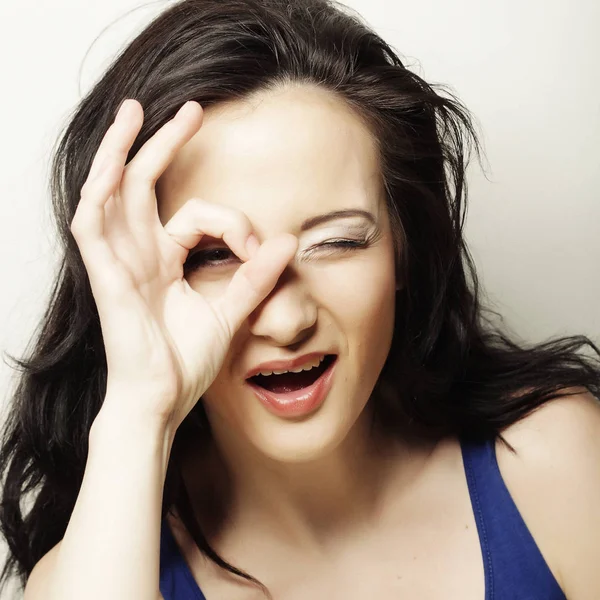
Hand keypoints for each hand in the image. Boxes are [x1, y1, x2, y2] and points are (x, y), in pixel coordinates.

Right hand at [71, 99, 297, 430]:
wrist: (160, 403)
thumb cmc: (185, 364)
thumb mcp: (230, 313)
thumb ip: (256, 278)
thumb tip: (290, 242)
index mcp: (164, 263)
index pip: (197, 218)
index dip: (234, 225)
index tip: (261, 250)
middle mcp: (139, 256)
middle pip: (144, 185)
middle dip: (163, 144)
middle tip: (191, 110)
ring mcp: (119, 265)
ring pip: (110, 194)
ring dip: (120, 152)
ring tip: (135, 111)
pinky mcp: (107, 280)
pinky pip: (92, 229)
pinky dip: (99, 195)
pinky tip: (111, 165)